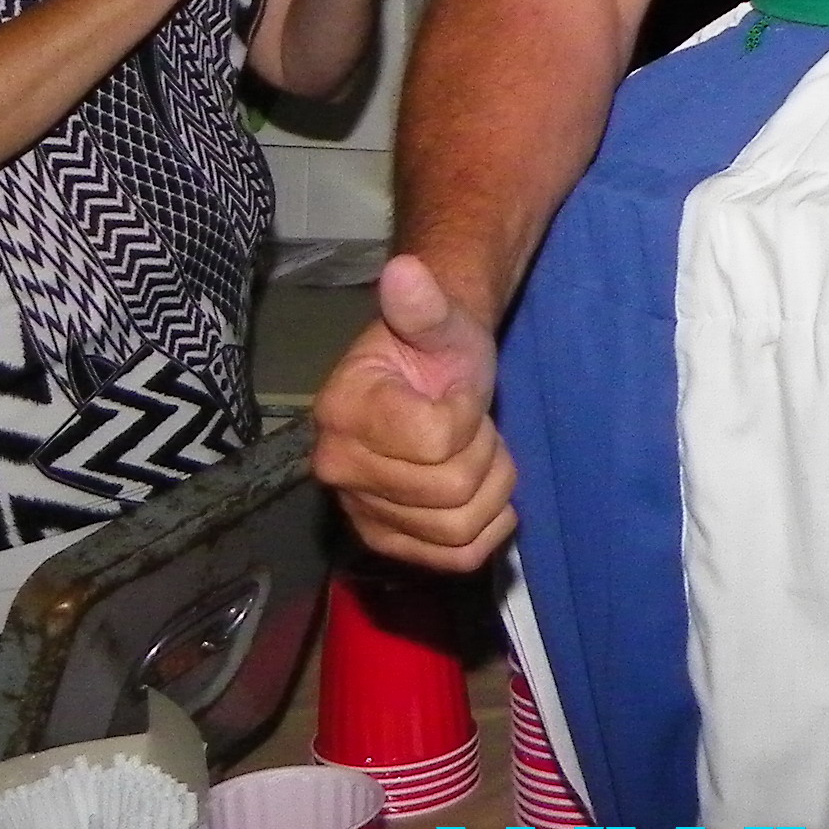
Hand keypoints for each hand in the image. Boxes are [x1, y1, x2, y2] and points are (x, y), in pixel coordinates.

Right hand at [310, 253, 518, 569]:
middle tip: (470, 424)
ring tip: (474, 452)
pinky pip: (457, 558)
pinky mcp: (386, 541)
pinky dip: (488, 528)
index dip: (467, 412)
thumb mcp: (441, 321)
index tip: (454, 390)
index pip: (440, 439)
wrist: (431, 379)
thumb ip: (423, 305)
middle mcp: (337, 469)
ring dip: (491, 489)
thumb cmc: (436, 348)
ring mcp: (359, 511)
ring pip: (460, 529)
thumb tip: (404, 270)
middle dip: (484, 451)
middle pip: (453, 490)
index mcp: (343, 412)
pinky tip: (481, 493)